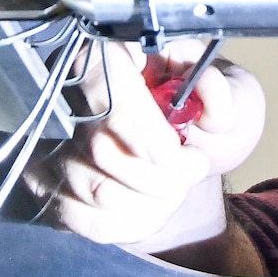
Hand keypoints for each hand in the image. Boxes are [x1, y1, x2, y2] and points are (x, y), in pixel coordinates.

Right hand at [27, 38, 265, 251]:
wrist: (187, 148)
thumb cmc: (204, 111)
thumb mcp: (230, 90)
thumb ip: (222, 91)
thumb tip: (205, 95)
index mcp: (106, 52)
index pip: (100, 84)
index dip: (137, 127)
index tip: (171, 152)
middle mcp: (64, 94)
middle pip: (100, 148)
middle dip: (160, 174)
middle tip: (193, 166)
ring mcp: (48, 143)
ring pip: (95, 189)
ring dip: (150, 201)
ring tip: (176, 186)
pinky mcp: (46, 185)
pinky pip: (85, 220)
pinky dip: (130, 224)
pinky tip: (152, 207)